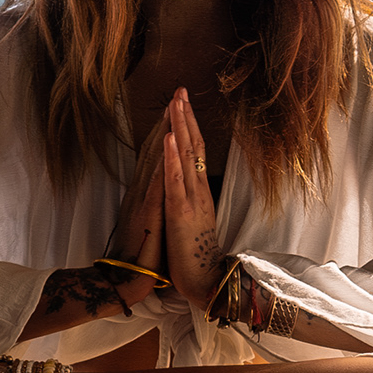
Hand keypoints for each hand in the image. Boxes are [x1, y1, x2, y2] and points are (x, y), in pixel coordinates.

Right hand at [109, 115, 169, 288]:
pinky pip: (158, 182)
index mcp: (148, 193)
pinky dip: (163, 160)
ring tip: (175, 105)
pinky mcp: (150, 212)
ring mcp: (146, 200)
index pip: (159, 156)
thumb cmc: (145, 255)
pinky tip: (167, 141)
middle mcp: (144, 191)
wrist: (131, 279)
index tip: (176, 107)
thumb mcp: (152, 222)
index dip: (167, 130)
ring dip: (166, 130)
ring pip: (157, 159)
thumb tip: (161, 191)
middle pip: (157, 150)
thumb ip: (154, 203)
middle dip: (169, 121)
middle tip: (178, 93)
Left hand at [154, 87, 221, 304]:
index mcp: (198, 193)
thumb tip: (186, 186)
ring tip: (176, 102)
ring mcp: (190, 200)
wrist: (202, 281)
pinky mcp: (180, 212)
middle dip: (185, 117)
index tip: (181, 104)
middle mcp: (197, 191)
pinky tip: (169, 137)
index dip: (188, 127)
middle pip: (193, 147)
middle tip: (180, 91)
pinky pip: (175, 180)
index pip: (194, 153)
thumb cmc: (193, 256)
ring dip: (179, 127)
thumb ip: (189, 202)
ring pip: (185, 156)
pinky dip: (172, 156)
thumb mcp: (191, 222)